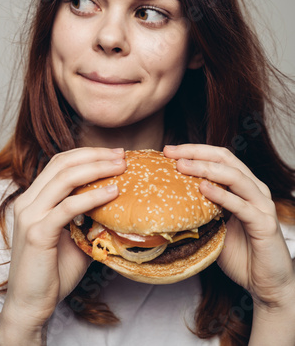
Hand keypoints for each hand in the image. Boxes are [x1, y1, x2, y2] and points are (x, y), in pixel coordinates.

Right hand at [1, 147, 124, 331]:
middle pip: (62, 163)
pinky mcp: (37, 233)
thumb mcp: (73, 237)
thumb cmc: (53, 271)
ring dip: (97, 168)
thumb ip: (87, 217)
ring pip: (65, 178)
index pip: (60, 163)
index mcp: (33, 199)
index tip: (114, 154)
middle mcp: (28, 202)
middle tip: (122, 155)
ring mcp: (30, 216)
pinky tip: (112, 193)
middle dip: (95, 155)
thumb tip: (118, 203)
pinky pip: (68, 207)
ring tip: (121, 167)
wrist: (31, 305)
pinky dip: (93, 196)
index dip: (88, 154)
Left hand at [164, 144, 294, 310]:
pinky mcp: (265, 224)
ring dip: (206, 168)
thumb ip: (201, 209)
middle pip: (226, 159)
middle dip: (196, 153)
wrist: (266, 284)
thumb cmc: (240, 253)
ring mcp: (262, 205)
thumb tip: (168, 198)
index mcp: (243, 186)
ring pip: (235, 176)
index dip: (194, 150)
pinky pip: (242, 206)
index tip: (168, 150)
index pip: (219, 157)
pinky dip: (222, 195)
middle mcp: (255, 189)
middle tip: (171, 153)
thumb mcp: (214, 225)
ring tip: (183, 166)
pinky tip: (203, 189)